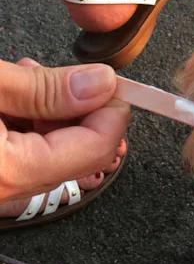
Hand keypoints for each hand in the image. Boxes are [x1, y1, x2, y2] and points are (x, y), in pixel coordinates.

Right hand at [0, 58, 129, 201]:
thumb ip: (45, 88)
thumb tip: (100, 84)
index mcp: (9, 171)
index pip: (96, 147)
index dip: (112, 108)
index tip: (109, 80)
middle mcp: (2, 190)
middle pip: (74, 152)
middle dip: (79, 107)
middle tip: (62, 73)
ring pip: (46, 152)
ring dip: (48, 112)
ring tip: (26, 76)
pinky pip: (18, 156)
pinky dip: (23, 125)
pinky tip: (11, 97)